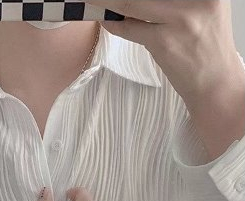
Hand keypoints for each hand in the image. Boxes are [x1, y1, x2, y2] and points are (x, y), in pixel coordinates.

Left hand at [87, 0, 239, 101]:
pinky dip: (115, 24)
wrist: (215, 82)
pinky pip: (130, 28)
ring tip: (97, 3)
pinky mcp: (163, 41)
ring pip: (132, 4)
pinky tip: (108, 20)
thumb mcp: (200, 8)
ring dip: (110, 4)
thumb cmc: (205, 46)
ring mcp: (179, 19)